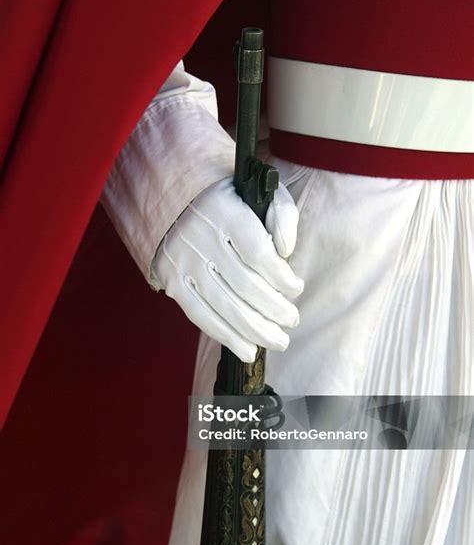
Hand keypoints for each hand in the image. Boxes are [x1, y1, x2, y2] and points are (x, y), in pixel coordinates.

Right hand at [153, 177, 303, 361]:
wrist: (174, 201)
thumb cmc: (228, 202)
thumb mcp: (258, 195)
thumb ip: (281, 215)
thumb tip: (286, 250)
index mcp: (225, 212)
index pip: (258, 252)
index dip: (281, 277)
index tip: (296, 288)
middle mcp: (201, 238)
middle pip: (244, 284)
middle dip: (274, 309)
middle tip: (292, 320)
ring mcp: (185, 262)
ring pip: (223, 305)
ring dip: (255, 330)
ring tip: (278, 341)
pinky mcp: (173, 282)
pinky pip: (201, 316)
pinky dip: (226, 336)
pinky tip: (247, 349)